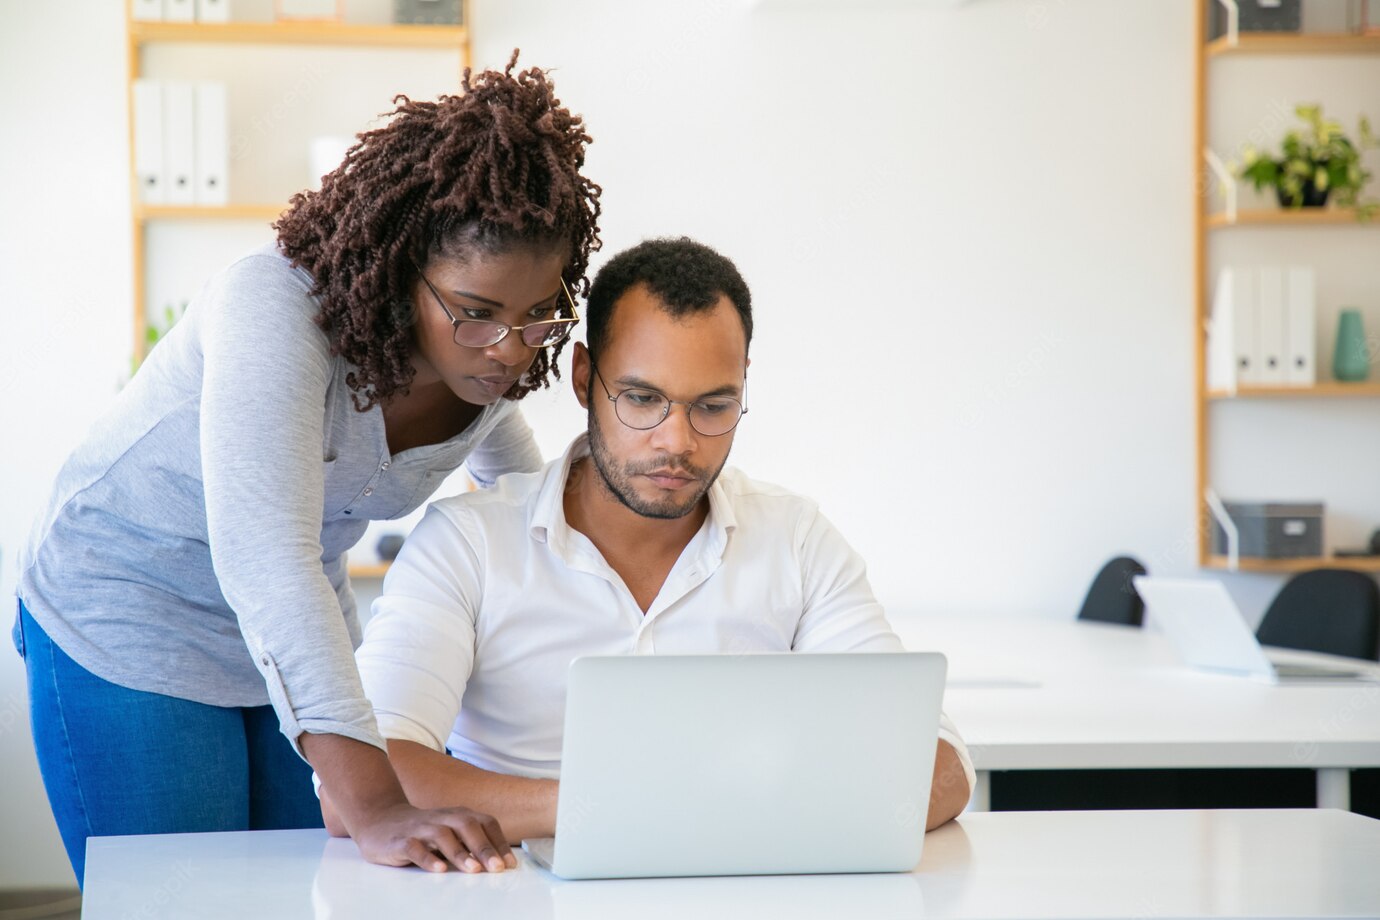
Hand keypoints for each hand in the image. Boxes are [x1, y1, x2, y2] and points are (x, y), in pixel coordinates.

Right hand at [349, 800, 517, 873]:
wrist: (380, 819)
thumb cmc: (423, 830)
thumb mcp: (450, 832)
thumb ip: (470, 843)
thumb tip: (499, 862)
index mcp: (458, 815)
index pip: (485, 823)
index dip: (499, 842)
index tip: (510, 863)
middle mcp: (442, 818)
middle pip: (467, 826)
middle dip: (484, 847)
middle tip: (497, 868)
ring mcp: (421, 827)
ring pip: (443, 835)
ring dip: (460, 852)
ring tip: (473, 869)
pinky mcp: (401, 840)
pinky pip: (415, 847)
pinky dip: (428, 858)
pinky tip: (439, 869)